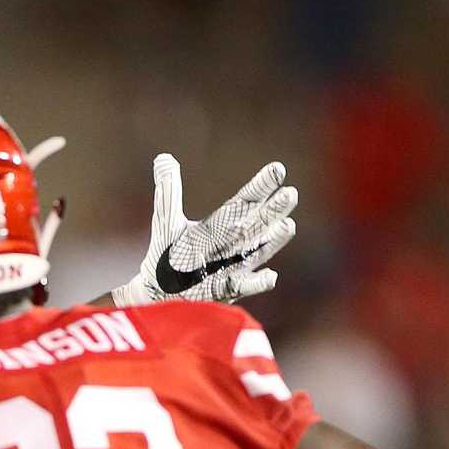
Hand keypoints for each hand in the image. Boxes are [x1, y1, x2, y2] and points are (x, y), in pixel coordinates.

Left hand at [110, 155, 296, 306]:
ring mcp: (233, 267)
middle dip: (273, 210)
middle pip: (256, 224)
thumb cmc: (169, 255)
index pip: (244, 202)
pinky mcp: (225, 290)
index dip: (260, 187)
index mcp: (220, 225)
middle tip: (291, 194)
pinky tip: (271, 275)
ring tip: (288, 225)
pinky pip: (243, 286)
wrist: (157, 291)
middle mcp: (232, 244)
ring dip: (273, 241)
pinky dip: (257, 282)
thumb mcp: (167, 220)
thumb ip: (169, 191)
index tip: (278, 169)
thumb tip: (164, 157)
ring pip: (258, 251)